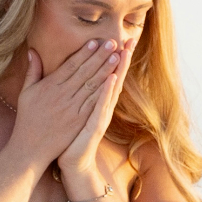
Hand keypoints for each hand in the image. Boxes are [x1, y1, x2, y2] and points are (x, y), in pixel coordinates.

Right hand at [11, 40, 119, 168]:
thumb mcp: (26, 92)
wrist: (31, 147)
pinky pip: (93, 103)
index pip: (71, 65)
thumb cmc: (27, 118)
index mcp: (50, 86)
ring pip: (92, 85)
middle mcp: (62, 95)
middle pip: (85, 72)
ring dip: (106, 70)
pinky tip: (114, 81)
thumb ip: (33, 71)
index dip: (84, 53)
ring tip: (117, 56)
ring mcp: (72, 108)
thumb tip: (32, 51)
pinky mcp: (79, 121)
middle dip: (100, 56)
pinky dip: (104, 91)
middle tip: (112, 42)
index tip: (95, 42)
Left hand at [58, 40, 130, 190]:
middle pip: (114, 77)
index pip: (106, 74)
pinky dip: (107, 92)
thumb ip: (73, 92)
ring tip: (123, 52)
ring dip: (118, 70)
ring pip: (111, 89)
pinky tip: (112, 79)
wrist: (72, 163)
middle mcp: (102, 106)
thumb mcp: (71, 111)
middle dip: (122, 58)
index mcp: (95, 100)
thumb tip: (71, 76)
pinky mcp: (95, 126)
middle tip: (130, 38)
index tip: (119, 38)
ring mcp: (100, 116)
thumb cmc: (70, 137)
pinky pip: (102, 106)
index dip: (113, 57)